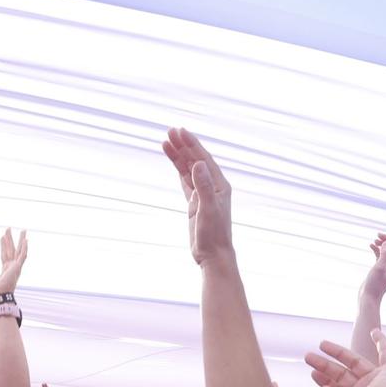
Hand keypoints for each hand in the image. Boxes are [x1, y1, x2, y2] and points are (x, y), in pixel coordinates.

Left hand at [0, 229, 28, 300]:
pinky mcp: (17, 268)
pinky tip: (26, 240)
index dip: (4, 245)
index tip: (2, 236)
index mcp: (6, 270)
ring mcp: (16, 267)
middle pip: (12, 250)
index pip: (5, 254)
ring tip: (23, 230)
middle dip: (11, 239)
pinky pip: (22, 256)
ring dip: (20, 240)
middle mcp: (12, 267)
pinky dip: (24, 248)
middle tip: (9, 228)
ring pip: (19, 250)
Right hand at [163, 128, 233, 264]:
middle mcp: (213, 186)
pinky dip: (178, 169)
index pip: (203, 159)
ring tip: (165, 141)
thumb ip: (204, 186)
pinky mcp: (195, 202)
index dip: (192, 144)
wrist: (214, 255)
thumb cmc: (213, 235)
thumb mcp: (208, 209)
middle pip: (195, 160)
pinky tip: (172, 160)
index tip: (179, 131)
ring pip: (188, 169)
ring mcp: (203, 193)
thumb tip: (197, 163)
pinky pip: (185, 180)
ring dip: (178, 155)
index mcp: (220, 185)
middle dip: (183, 145)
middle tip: (169, 130)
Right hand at [363, 232, 385, 299]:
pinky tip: (370, 245)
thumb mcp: (379, 268)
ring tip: (375, 240)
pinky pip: (381, 255)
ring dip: (382, 243)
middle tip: (378, 235)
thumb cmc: (374, 285)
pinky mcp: (380, 268)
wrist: (368, 298)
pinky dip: (377, 249)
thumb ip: (384, 254)